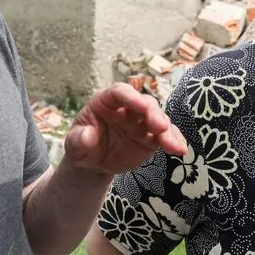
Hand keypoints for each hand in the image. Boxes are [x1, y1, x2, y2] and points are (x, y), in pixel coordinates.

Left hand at [64, 83, 187, 175]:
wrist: (93, 162)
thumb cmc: (82, 145)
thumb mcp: (74, 144)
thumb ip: (78, 139)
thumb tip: (88, 136)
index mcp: (106, 102)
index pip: (119, 93)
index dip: (130, 97)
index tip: (140, 105)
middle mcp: (127, 108)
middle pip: (144, 104)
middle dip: (153, 113)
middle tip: (160, 127)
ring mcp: (141, 122)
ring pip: (159, 119)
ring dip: (167, 130)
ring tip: (173, 145)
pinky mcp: (151, 137)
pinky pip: (165, 136)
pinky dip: (174, 141)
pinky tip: (181, 150)